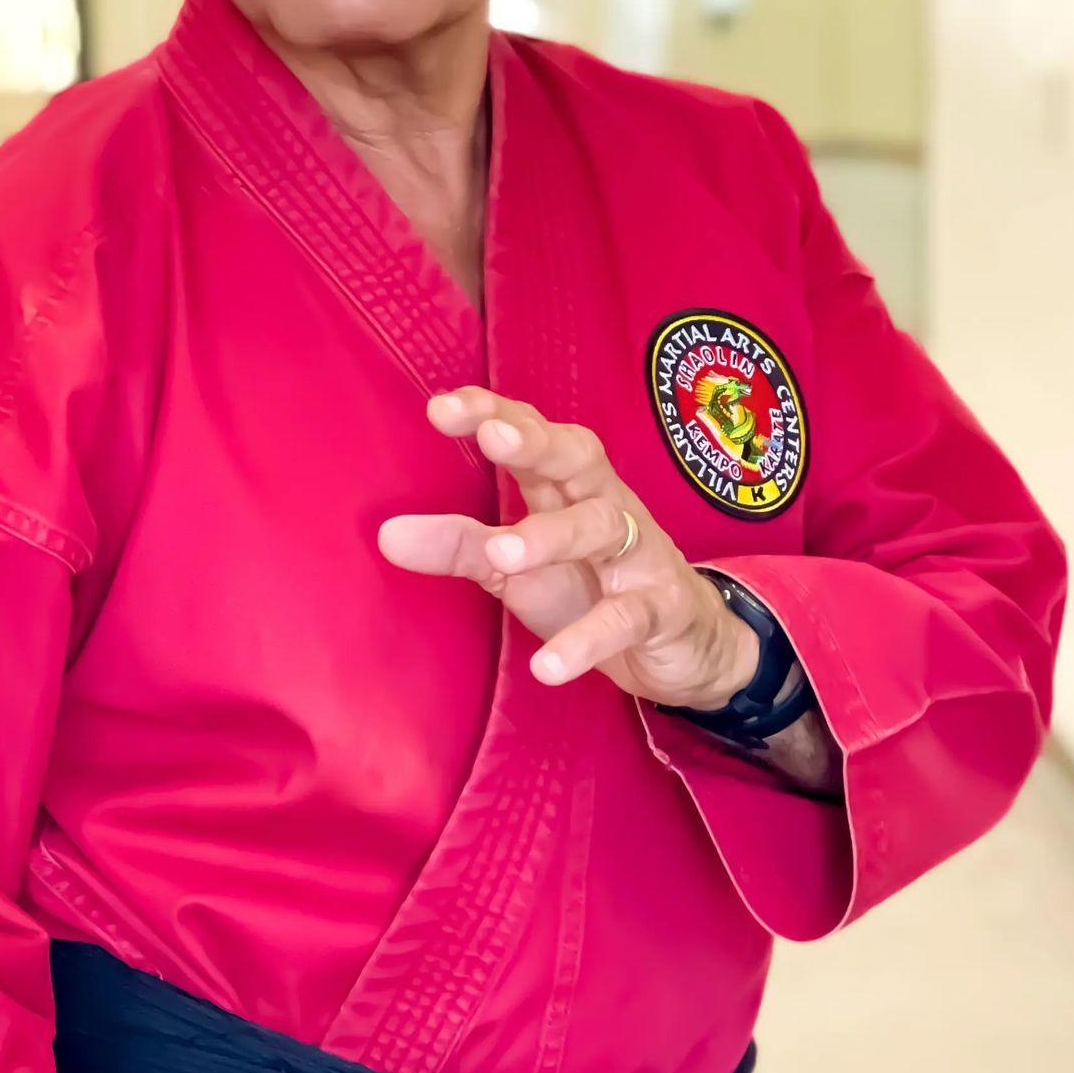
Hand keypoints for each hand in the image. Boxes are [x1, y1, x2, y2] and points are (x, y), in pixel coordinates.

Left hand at [377, 388, 758, 712]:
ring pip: (604, 527)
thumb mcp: (518, 570)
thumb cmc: (591, 587)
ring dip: (553, 536)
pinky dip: (588, 639)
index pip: (532, 435)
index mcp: (566, 488)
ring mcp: (640, 555)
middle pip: (578, 457)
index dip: (493, 413)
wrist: (686, 646)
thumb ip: (460, 546)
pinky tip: (549, 664)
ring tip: (504, 555)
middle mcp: (606, 505)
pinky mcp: (663, 609)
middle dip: (537, 442)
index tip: (442, 408)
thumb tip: (387, 535)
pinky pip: (627, 618)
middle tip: (492, 436)